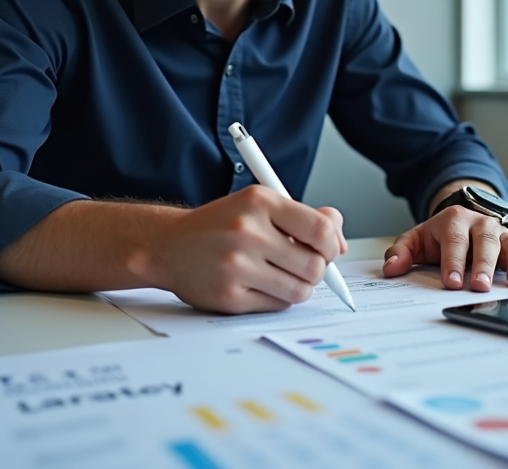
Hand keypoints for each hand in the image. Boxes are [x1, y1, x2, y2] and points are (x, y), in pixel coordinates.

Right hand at [154, 185, 346, 313]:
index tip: (328, 250)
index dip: (332, 245)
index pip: (320, 230)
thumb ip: (304, 217)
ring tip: (280, 275)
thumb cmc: (222, 225)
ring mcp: (237, 266)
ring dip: (298, 286)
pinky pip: (277, 305)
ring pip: (299, 290)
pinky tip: (259, 284)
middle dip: (316, 270)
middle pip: (315, 266)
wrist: (169, 245)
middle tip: (302, 265)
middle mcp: (247, 231)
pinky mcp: (229, 296)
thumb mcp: (260, 206)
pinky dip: (276, 298)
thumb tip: (339, 242)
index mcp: (260, 202)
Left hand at [382, 206, 507, 290]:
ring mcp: (501, 235)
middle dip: (483, 265)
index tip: (452, 281)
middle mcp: (481, 225)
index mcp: (454, 221)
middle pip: (484, 243)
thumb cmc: (440, 235)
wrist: (462, 218)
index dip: (453, 261)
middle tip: (480, 285)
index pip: (454, 241)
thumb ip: (401, 252)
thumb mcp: (417, 239)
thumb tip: (391, 268)